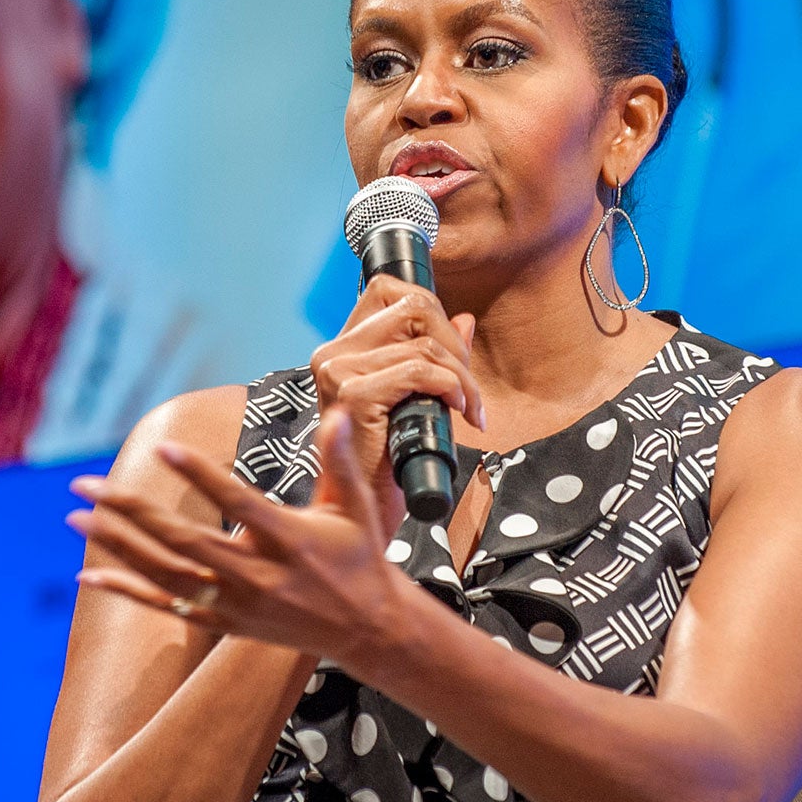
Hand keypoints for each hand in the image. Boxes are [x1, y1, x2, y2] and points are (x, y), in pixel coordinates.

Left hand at [67, 408, 415, 674]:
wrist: (367, 629)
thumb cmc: (360, 557)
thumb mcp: (357, 506)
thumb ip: (339, 459)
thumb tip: (338, 410)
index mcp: (291, 540)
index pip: (237, 503)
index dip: (201, 475)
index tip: (165, 447)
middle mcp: (259, 575)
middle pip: (184, 541)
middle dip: (132, 511)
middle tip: (87, 484)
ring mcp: (238, 603)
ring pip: (166, 574)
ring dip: (118, 546)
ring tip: (77, 518)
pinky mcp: (225, 623)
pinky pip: (166, 607)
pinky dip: (127, 591)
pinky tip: (89, 575)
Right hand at [309, 273, 483, 529]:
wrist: (362, 513)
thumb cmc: (387, 462)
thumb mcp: (416, 399)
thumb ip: (434, 356)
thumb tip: (464, 319)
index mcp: (341, 348)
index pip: (387, 289)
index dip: (431, 310)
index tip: (452, 352)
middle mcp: (332, 353)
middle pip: (414, 307)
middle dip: (455, 345)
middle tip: (467, 388)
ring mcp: (338, 371)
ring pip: (424, 345)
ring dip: (461, 378)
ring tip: (468, 409)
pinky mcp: (352, 394)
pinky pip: (419, 370)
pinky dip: (450, 387)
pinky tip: (458, 411)